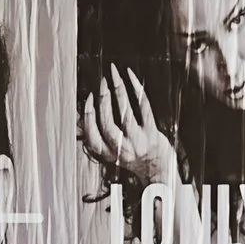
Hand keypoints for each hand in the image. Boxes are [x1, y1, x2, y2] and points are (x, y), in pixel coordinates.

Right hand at [81, 65, 177, 186]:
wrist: (159, 167)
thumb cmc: (135, 156)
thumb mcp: (112, 153)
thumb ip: (99, 138)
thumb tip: (85, 115)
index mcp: (108, 154)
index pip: (92, 136)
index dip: (88, 115)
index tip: (89, 98)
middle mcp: (122, 149)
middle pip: (107, 123)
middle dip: (102, 100)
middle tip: (102, 82)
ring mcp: (138, 140)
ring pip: (125, 113)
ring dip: (118, 91)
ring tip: (114, 75)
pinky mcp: (152, 132)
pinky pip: (143, 107)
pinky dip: (136, 89)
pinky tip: (131, 77)